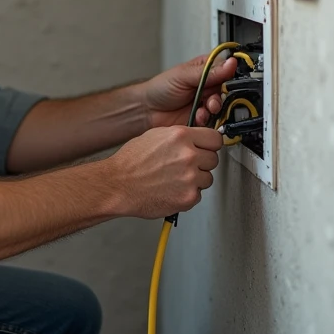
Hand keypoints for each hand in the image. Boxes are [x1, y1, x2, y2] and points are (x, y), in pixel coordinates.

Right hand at [106, 127, 223, 217]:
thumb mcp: (155, 136)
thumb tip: (195, 138)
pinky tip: (172, 190)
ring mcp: (190, 178)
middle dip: (202, 163)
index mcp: (181, 136)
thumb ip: (180, 137)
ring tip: (175, 179)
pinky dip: (187, 194)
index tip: (207, 148)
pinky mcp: (188, 197)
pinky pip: (198, 195)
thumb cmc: (131, 162)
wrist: (118, 185)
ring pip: (207, 178)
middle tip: (186, 166)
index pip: (215, 138)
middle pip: (213, 159)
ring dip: (196, 180)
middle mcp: (188, 155)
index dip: (210, 144)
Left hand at [138, 54, 237, 128]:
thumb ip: (209, 72)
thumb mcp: (184, 76)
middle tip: (212, 101)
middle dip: (221, 97)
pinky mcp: (204, 117)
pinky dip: (208, 119)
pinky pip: (215, 120)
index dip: (231, 77)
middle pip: (228, 90)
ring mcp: (207, 102)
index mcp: (206, 70)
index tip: (228, 84)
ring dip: (214, 109)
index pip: (228, 70)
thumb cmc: (160, 88)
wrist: (148, 111)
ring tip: (202, 110)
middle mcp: (209, 85)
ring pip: (223, 106)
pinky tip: (198, 117)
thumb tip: (230, 63)